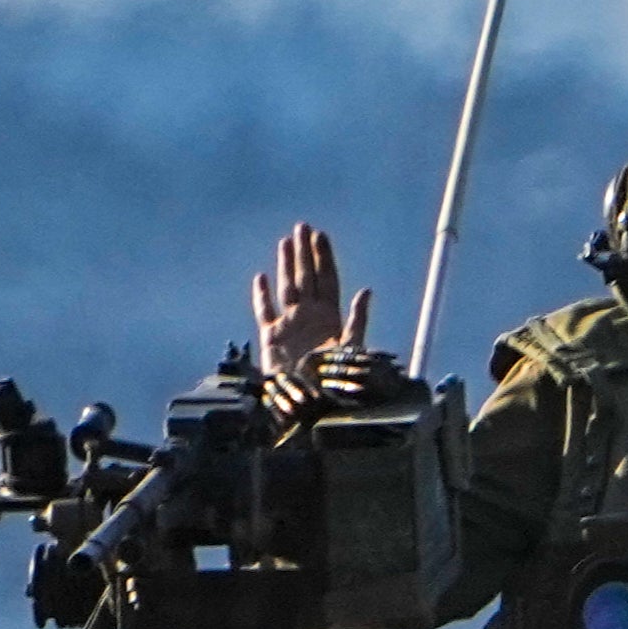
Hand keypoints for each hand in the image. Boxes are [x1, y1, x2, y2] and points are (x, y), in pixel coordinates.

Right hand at [252, 222, 370, 374]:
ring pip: (287, 287)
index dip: (325, 257)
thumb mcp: (350, 349)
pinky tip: (261, 278)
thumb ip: (358, 321)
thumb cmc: (334, 379)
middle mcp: (310, 316)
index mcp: (330, 316)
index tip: (321, 235)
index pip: (327, 279)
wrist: (309, 401)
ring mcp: (290, 324)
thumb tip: (366, 291)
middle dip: (305, 252)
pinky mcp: (271, 338)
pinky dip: (262, 295)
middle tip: (303, 226)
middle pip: (307, 277)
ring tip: (286, 242)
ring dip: (286, 265)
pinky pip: (265, 311)